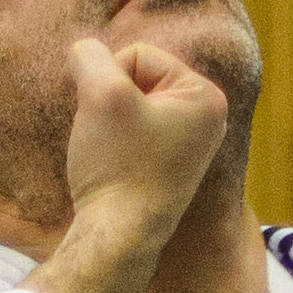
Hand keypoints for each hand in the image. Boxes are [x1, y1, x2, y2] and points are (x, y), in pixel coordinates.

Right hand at [59, 33, 229, 218]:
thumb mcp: (100, 93)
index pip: (138, 55)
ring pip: (130, 107)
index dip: (108, 80)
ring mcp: (189, 147)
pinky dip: (113, 144)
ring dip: (108, 122)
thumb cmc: (117, 167)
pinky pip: (132, 135)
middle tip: (109, 139)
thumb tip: (84, 53)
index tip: (108, 118)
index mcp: (206, 97)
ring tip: (110, 154)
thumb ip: (90, 55)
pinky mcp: (169, 168)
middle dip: (110, 101)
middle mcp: (207, 120)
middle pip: (137, 80)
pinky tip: (112, 168)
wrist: (118, 239)